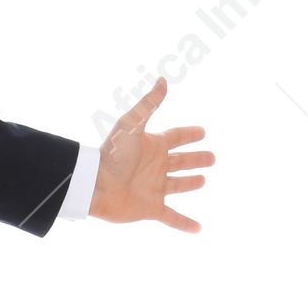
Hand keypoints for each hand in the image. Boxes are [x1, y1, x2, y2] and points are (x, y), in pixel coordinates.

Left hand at [91, 77, 214, 231]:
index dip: (189, 134)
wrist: (95, 185)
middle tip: (212, 158)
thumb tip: (163, 79)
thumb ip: (149, 104)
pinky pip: (172, 217)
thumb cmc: (112, 154)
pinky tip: (198, 228)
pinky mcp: (150, 208)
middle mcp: (154, 166)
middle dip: (196, 159)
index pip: (176, 137)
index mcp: (152, 146)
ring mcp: (153, 188)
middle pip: (180, 161)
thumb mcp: (132, 124)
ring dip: (190, 183)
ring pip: (177, 185)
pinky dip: (185, 223)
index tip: (203, 132)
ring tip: (203, 181)